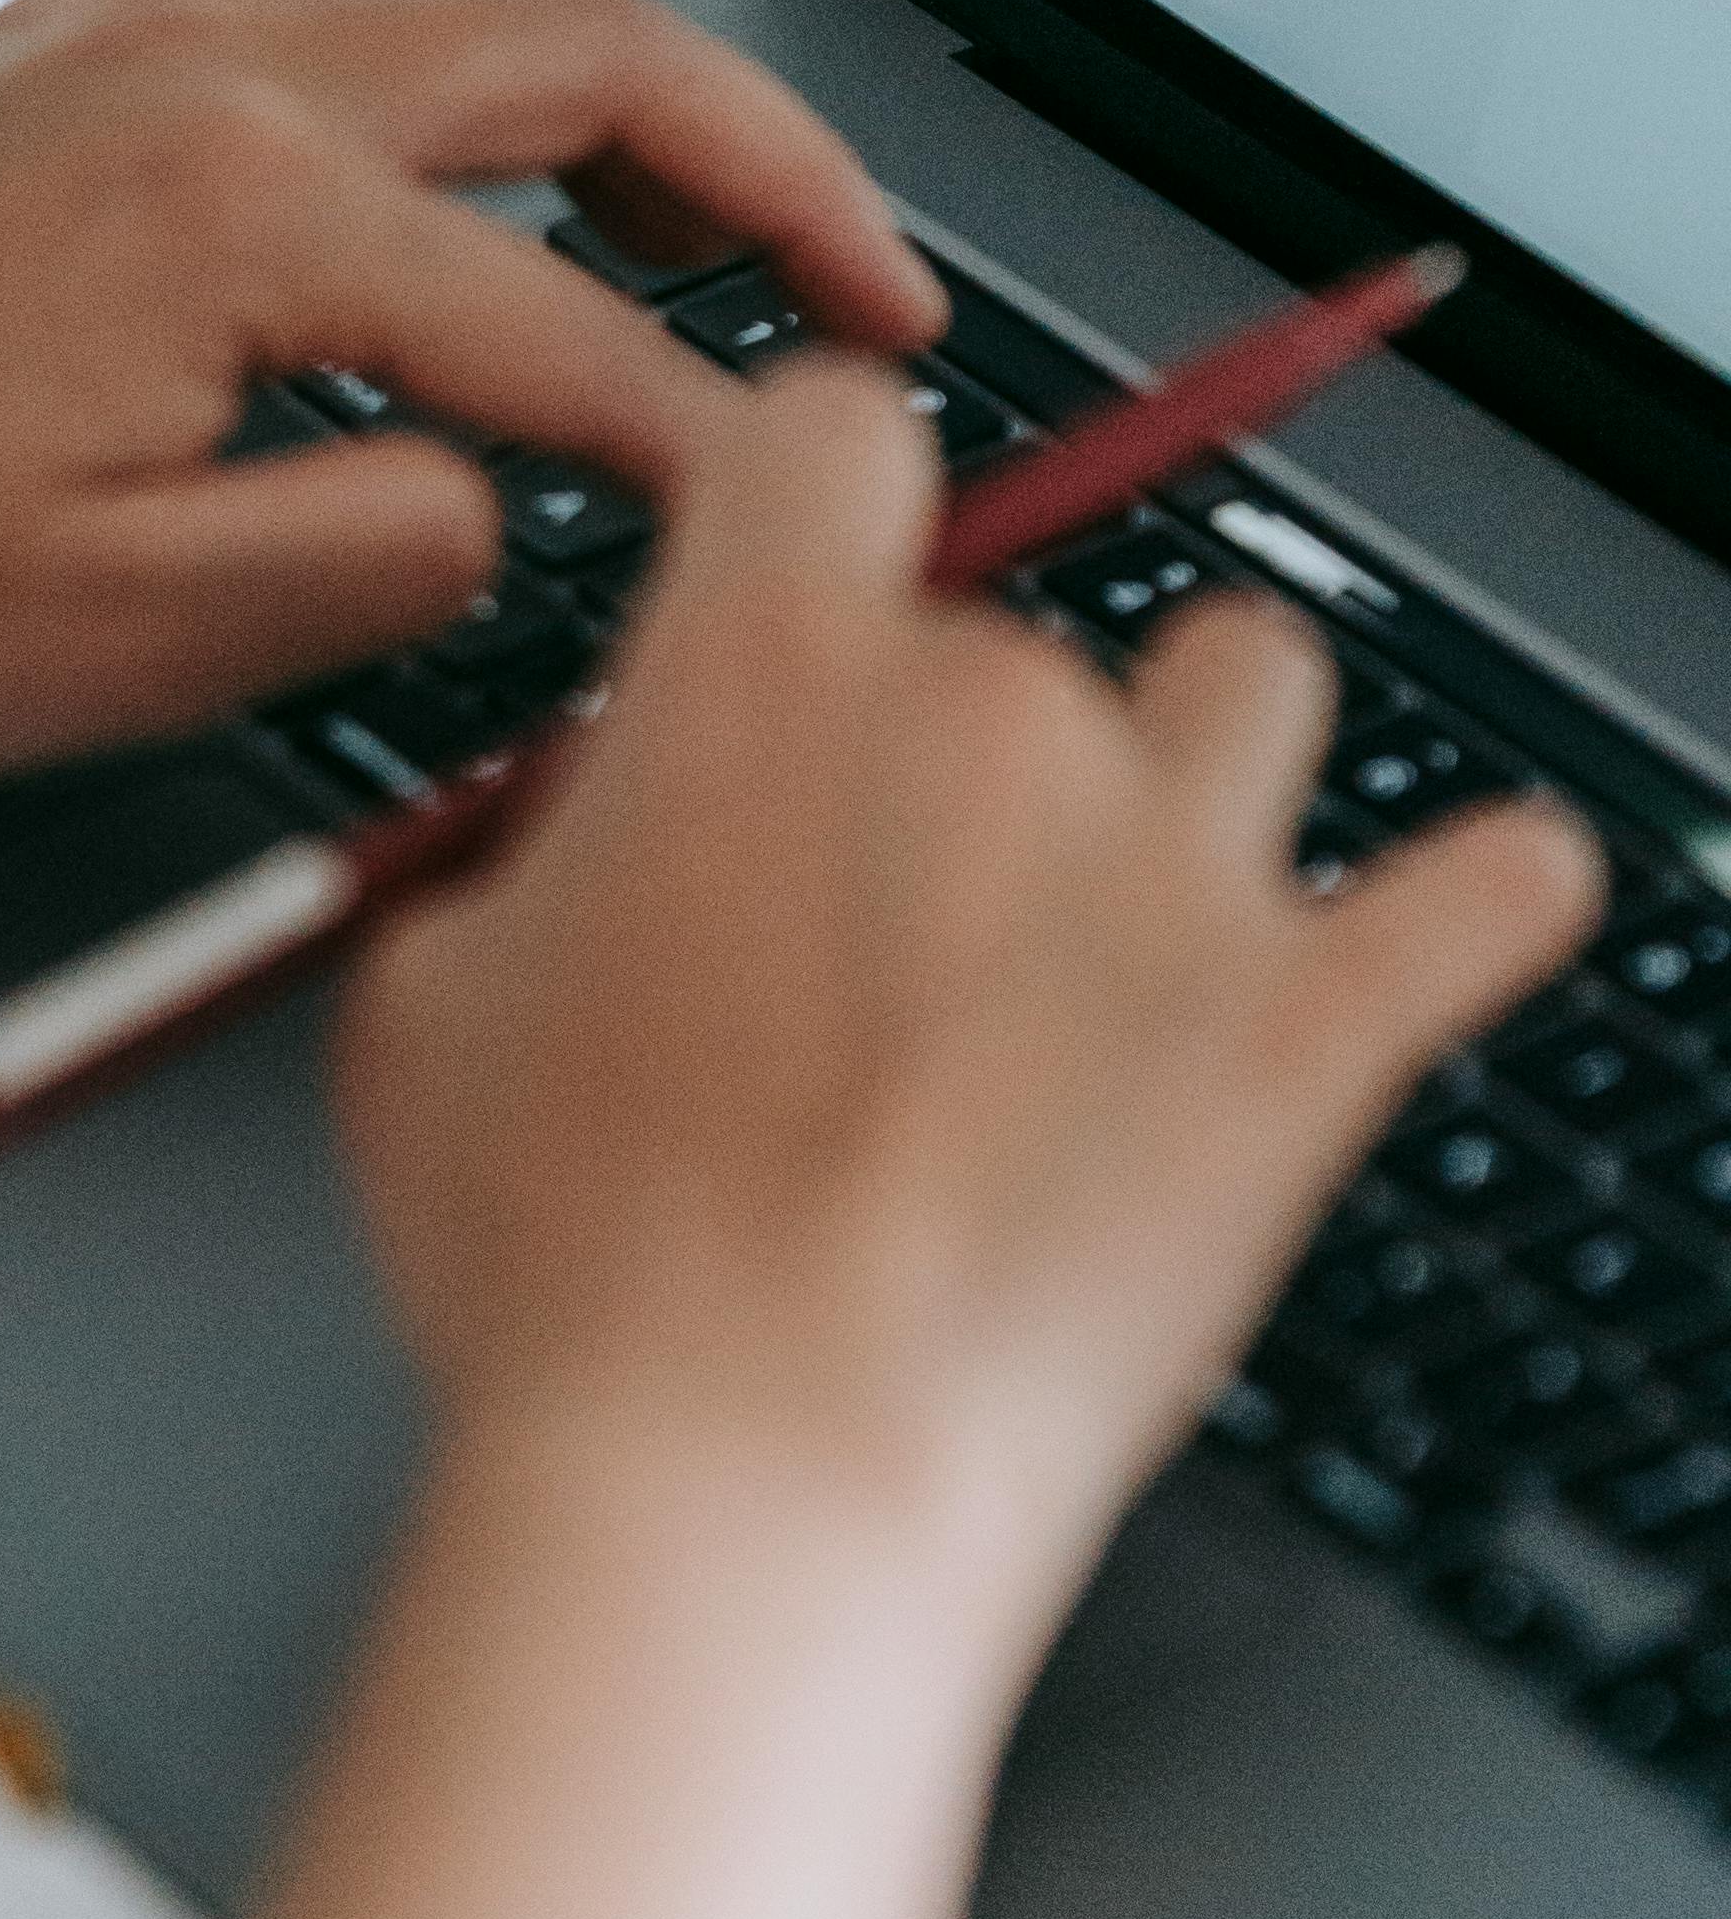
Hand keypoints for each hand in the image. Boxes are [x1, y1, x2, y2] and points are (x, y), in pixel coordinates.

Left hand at [0, 0, 943, 783]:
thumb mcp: (118, 638)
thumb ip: (374, 560)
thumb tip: (512, 502)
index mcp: (246, 210)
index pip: (581, 343)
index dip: (725, 459)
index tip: (806, 544)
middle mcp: (201, 67)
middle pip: (591, 56)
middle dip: (772, 177)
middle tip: (879, 304)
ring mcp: (114, 37)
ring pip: (458, 8)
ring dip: (619, 110)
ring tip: (708, 251)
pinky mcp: (39, 58)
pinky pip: (315, 14)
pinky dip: (450, 88)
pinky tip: (453, 200)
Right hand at [335, 358, 1604, 1629]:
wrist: (739, 1488)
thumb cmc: (565, 1264)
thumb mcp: (429, 991)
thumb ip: (536, 851)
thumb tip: (603, 829)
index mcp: (765, 668)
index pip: (837, 431)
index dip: (812, 509)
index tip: (793, 590)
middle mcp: (993, 719)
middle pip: (1014, 619)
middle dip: (944, 743)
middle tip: (872, 921)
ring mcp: (1179, 871)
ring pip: (1254, 680)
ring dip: (1198, 753)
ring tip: (1133, 882)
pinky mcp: (1314, 1033)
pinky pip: (1489, 888)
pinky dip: (1481, 892)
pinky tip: (1462, 904)